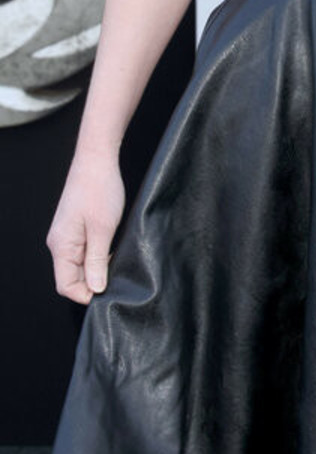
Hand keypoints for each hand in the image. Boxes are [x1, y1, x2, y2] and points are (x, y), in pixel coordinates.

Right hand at [46, 154, 124, 302]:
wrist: (97, 160)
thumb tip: (95, 289)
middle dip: (93, 282)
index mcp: (61, 246)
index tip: (108, 291)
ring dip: (96, 269)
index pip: (66, 285)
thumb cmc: (99, 189)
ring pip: (79, 265)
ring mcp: (67, 235)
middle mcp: (60, 243)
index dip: (86, 294)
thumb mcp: (103, 229)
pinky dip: (97, 257)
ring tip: (116, 262)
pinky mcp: (76, 228)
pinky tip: (112, 251)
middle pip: (72, 277)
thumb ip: (97, 261)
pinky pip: (84, 252)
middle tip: (117, 277)